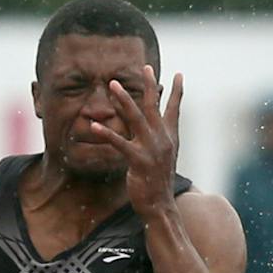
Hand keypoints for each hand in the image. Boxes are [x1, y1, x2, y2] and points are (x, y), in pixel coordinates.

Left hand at [90, 66, 182, 216]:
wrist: (160, 205)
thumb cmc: (158, 183)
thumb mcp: (162, 158)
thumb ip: (156, 140)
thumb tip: (149, 126)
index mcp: (169, 138)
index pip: (174, 110)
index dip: (177, 92)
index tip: (179, 74)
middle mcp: (162, 140)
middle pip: (154, 107)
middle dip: (149, 86)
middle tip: (145, 66)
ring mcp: (151, 149)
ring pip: (135, 118)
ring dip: (123, 99)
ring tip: (112, 85)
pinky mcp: (138, 161)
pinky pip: (119, 143)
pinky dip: (106, 133)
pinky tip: (93, 126)